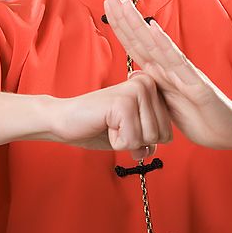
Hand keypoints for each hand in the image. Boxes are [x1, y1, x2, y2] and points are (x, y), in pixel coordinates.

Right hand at [49, 72, 172, 159]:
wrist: (64, 121)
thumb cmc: (98, 126)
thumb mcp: (132, 134)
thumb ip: (151, 138)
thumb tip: (154, 148)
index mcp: (152, 88)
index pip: (167, 133)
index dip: (144, 140)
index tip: (124, 126)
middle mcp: (147, 84)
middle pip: (160, 136)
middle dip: (136, 141)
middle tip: (115, 126)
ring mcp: (136, 91)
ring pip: (148, 138)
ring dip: (125, 141)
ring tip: (110, 123)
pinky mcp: (123, 102)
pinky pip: (131, 141)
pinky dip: (116, 141)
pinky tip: (104, 124)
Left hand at [103, 0, 231, 148]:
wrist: (230, 131)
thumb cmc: (200, 117)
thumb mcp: (167, 104)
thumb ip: (152, 88)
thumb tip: (132, 73)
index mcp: (161, 72)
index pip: (135, 44)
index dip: (120, 25)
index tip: (107, 2)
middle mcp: (170, 67)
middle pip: (142, 37)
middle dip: (124, 15)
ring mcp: (183, 73)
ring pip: (156, 44)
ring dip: (139, 23)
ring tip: (124, 3)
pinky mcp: (197, 85)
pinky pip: (178, 62)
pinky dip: (164, 44)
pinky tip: (153, 29)